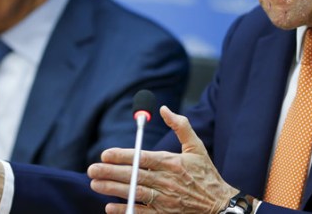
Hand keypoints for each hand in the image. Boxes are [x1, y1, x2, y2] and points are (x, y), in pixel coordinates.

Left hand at [88, 106, 237, 213]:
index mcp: (173, 163)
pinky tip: (110, 207)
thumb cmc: (206, 174)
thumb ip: (180, 126)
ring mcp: (166, 200)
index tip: (105, 153)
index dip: (123, 156)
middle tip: (92, 169)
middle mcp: (168, 181)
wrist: (219, 205)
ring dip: (114, 190)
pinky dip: (126, 210)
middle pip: (135, 176)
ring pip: (136, 193)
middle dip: (111, 172)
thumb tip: (164, 109)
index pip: (143, 158)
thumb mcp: (196, 146)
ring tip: (95, 184)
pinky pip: (142, 213)